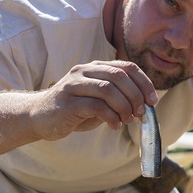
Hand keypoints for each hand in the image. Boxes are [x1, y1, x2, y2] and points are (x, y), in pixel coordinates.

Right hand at [30, 60, 156, 140]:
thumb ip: (119, 98)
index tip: (152, 100)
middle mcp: (84, 71)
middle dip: (136, 96)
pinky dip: (111, 117)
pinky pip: (96, 106)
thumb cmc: (75, 110)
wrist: (39, 118)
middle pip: (119, 76)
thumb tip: (145, 106)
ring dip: (124, 107)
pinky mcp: (68, 102)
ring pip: (108, 89)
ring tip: (127, 120)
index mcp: (95, 67)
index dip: (144, 83)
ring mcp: (74, 85)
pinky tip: (115, 126)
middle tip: (140, 113)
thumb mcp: (100, 101)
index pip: (127, 67)